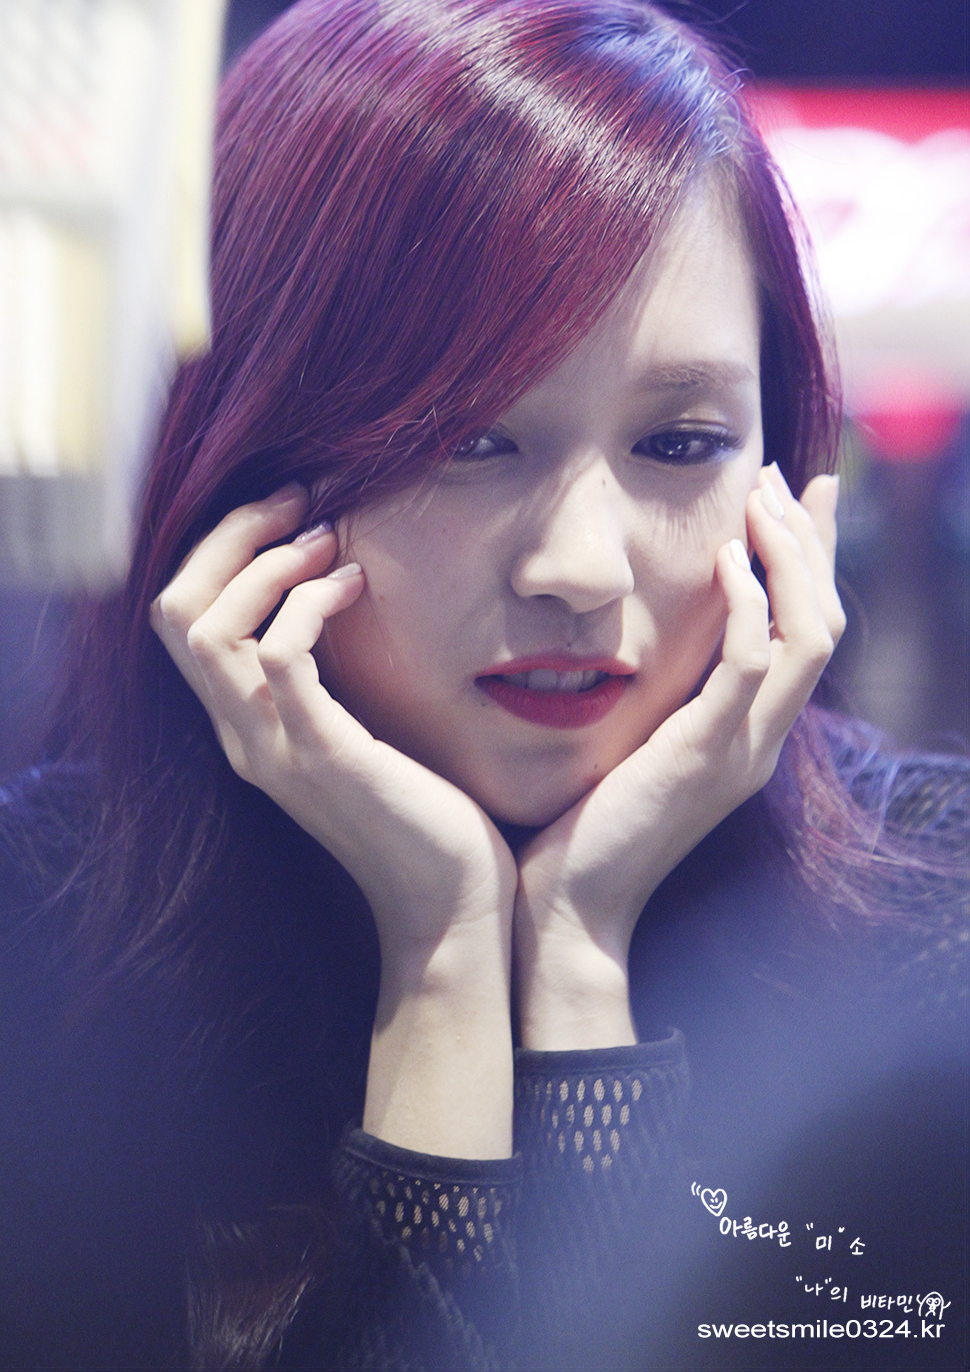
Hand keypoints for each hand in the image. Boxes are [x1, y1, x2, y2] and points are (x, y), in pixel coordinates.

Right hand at [150, 485, 515, 1154]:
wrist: (451, 910)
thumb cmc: (423, 817)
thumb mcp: (361, 733)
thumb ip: (335, 679)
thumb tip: (345, 593)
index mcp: (247, 726)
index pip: (182, 620)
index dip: (221, 552)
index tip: (288, 515)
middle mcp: (241, 735)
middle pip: (173, 611)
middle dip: (227, 537)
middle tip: (295, 501)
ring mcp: (272, 748)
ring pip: (205, 628)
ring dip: (263, 563)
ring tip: (325, 538)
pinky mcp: (320, 755)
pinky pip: (279, 657)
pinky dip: (306, 604)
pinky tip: (354, 585)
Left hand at [513, 464, 845, 1048]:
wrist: (566, 912)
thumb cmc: (581, 828)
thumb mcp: (632, 743)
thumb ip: (656, 693)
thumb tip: (642, 632)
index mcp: (747, 735)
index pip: (804, 632)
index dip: (809, 561)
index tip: (796, 496)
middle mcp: (761, 740)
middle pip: (824, 622)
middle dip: (810, 542)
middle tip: (785, 479)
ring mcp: (742, 751)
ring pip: (809, 634)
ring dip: (790, 556)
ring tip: (761, 498)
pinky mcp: (705, 755)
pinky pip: (754, 665)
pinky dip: (750, 604)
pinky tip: (725, 556)